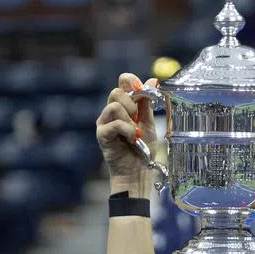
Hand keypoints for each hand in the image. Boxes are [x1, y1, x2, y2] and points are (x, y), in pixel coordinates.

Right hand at [96, 73, 158, 194]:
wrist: (137, 173)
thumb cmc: (143, 151)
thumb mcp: (149, 124)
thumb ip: (147, 104)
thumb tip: (152, 80)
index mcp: (124, 106)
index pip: (122, 82)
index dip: (131, 81)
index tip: (141, 90)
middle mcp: (111, 112)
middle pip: (116, 91)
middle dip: (132, 103)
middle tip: (137, 119)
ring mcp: (104, 122)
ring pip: (114, 105)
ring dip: (130, 120)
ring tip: (135, 133)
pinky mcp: (102, 134)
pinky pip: (114, 123)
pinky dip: (127, 130)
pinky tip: (132, 139)